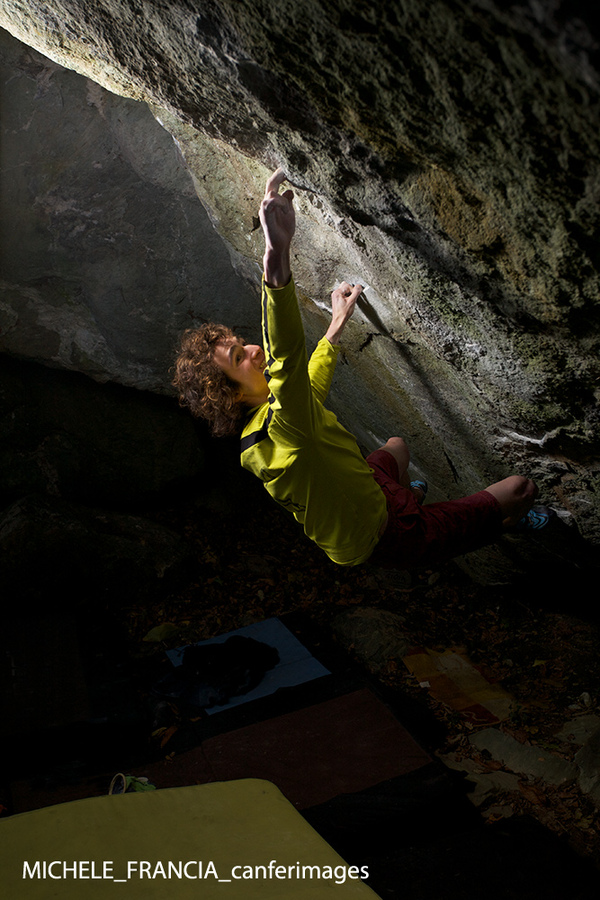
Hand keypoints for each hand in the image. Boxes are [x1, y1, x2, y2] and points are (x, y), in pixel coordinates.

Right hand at [260, 168, 294, 286]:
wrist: (279, 246)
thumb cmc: (284, 231)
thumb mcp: (289, 213)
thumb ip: (288, 202)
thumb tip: (290, 191)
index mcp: (272, 201)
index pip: (274, 183)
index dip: (280, 174)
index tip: (290, 167)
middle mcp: (266, 203)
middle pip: (270, 183)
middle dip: (280, 175)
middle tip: (290, 168)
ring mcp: (265, 209)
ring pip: (271, 192)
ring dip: (283, 197)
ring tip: (289, 208)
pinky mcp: (265, 216)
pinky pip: (269, 202)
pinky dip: (280, 203)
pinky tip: (287, 211)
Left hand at [326, 282, 362, 343]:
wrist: (339, 320)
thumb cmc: (344, 313)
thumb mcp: (352, 301)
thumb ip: (356, 292)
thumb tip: (359, 286)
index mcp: (337, 292)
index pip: (348, 285)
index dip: (353, 290)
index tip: (354, 296)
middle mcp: (335, 293)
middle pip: (345, 286)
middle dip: (350, 291)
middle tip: (352, 298)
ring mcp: (335, 296)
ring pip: (344, 290)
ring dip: (349, 294)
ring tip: (350, 301)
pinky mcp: (337, 299)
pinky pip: (343, 294)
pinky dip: (347, 297)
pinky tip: (348, 303)